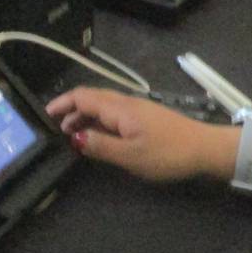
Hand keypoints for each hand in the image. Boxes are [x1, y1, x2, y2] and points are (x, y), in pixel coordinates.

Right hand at [46, 86, 230, 182]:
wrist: (205, 148)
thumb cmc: (168, 153)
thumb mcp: (130, 155)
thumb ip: (100, 145)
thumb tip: (74, 135)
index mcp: (120, 109)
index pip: (84, 97)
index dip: (63, 103)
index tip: (46, 114)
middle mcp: (127, 103)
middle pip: (93, 97)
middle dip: (71, 108)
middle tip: (56, 127)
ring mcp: (138, 108)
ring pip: (104, 105)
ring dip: (85, 115)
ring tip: (72, 132)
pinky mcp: (146, 116)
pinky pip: (115, 112)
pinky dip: (100, 119)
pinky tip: (99, 134)